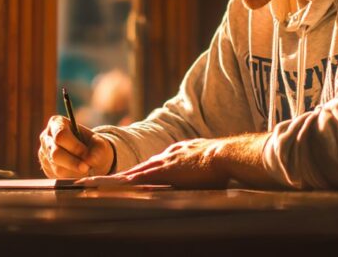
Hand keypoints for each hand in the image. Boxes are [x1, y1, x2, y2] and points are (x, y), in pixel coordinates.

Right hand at [38, 116, 114, 177]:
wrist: (87, 155)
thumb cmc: (92, 145)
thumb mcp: (99, 143)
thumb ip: (98, 150)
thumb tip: (90, 160)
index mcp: (57, 123)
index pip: (61, 135)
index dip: (74, 147)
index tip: (87, 155)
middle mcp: (46, 137)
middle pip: (55, 153)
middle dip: (73, 163)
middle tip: (87, 168)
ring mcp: (43, 152)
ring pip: (56, 167)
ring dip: (74, 171)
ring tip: (86, 170)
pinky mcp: (45, 167)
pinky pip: (56, 176)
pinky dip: (70, 177)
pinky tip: (79, 173)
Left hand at [79, 138, 228, 188]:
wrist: (226, 155)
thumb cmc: (226, 161)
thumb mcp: (211, 160)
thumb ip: (204, 165)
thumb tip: (209, 173)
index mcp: (182, 151)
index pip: (159, 161)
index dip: (147, 168)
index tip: (138, 173)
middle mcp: (171, 153)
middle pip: (145, 164)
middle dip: (130, 171)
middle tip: (115, 178)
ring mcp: (167, 161)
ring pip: (140, 170)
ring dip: (125, 176)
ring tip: (110, 182)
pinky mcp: (166, 171)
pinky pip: (143, 176)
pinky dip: (130, 180)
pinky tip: (120, 185)